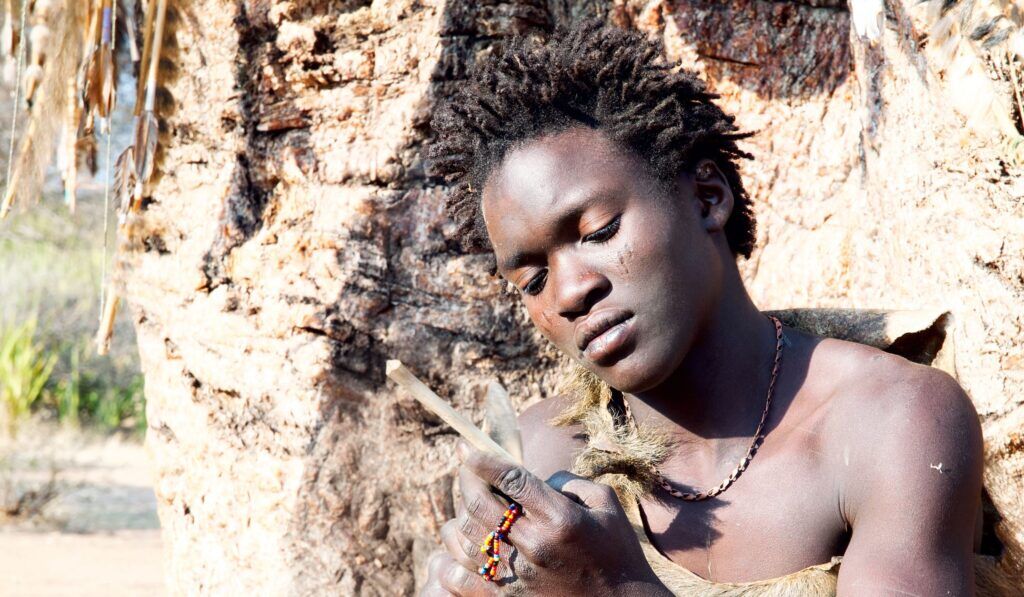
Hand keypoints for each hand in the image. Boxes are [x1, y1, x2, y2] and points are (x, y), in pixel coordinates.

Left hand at [425, 442, 670, 595]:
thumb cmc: (618, 552)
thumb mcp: (607, 505)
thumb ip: (570, 482)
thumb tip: (535, 478)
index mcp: (560, 519)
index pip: (511, 480)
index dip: (485, 461)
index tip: (471, 451)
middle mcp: (535, 545)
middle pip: (480, 504)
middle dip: (467, 480)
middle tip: (466, 471)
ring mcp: (519, 576)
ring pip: (465, 538)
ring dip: (458, 517)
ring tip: (465, 509)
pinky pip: (462, 579)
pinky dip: (449, 562)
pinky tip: (453, 549)